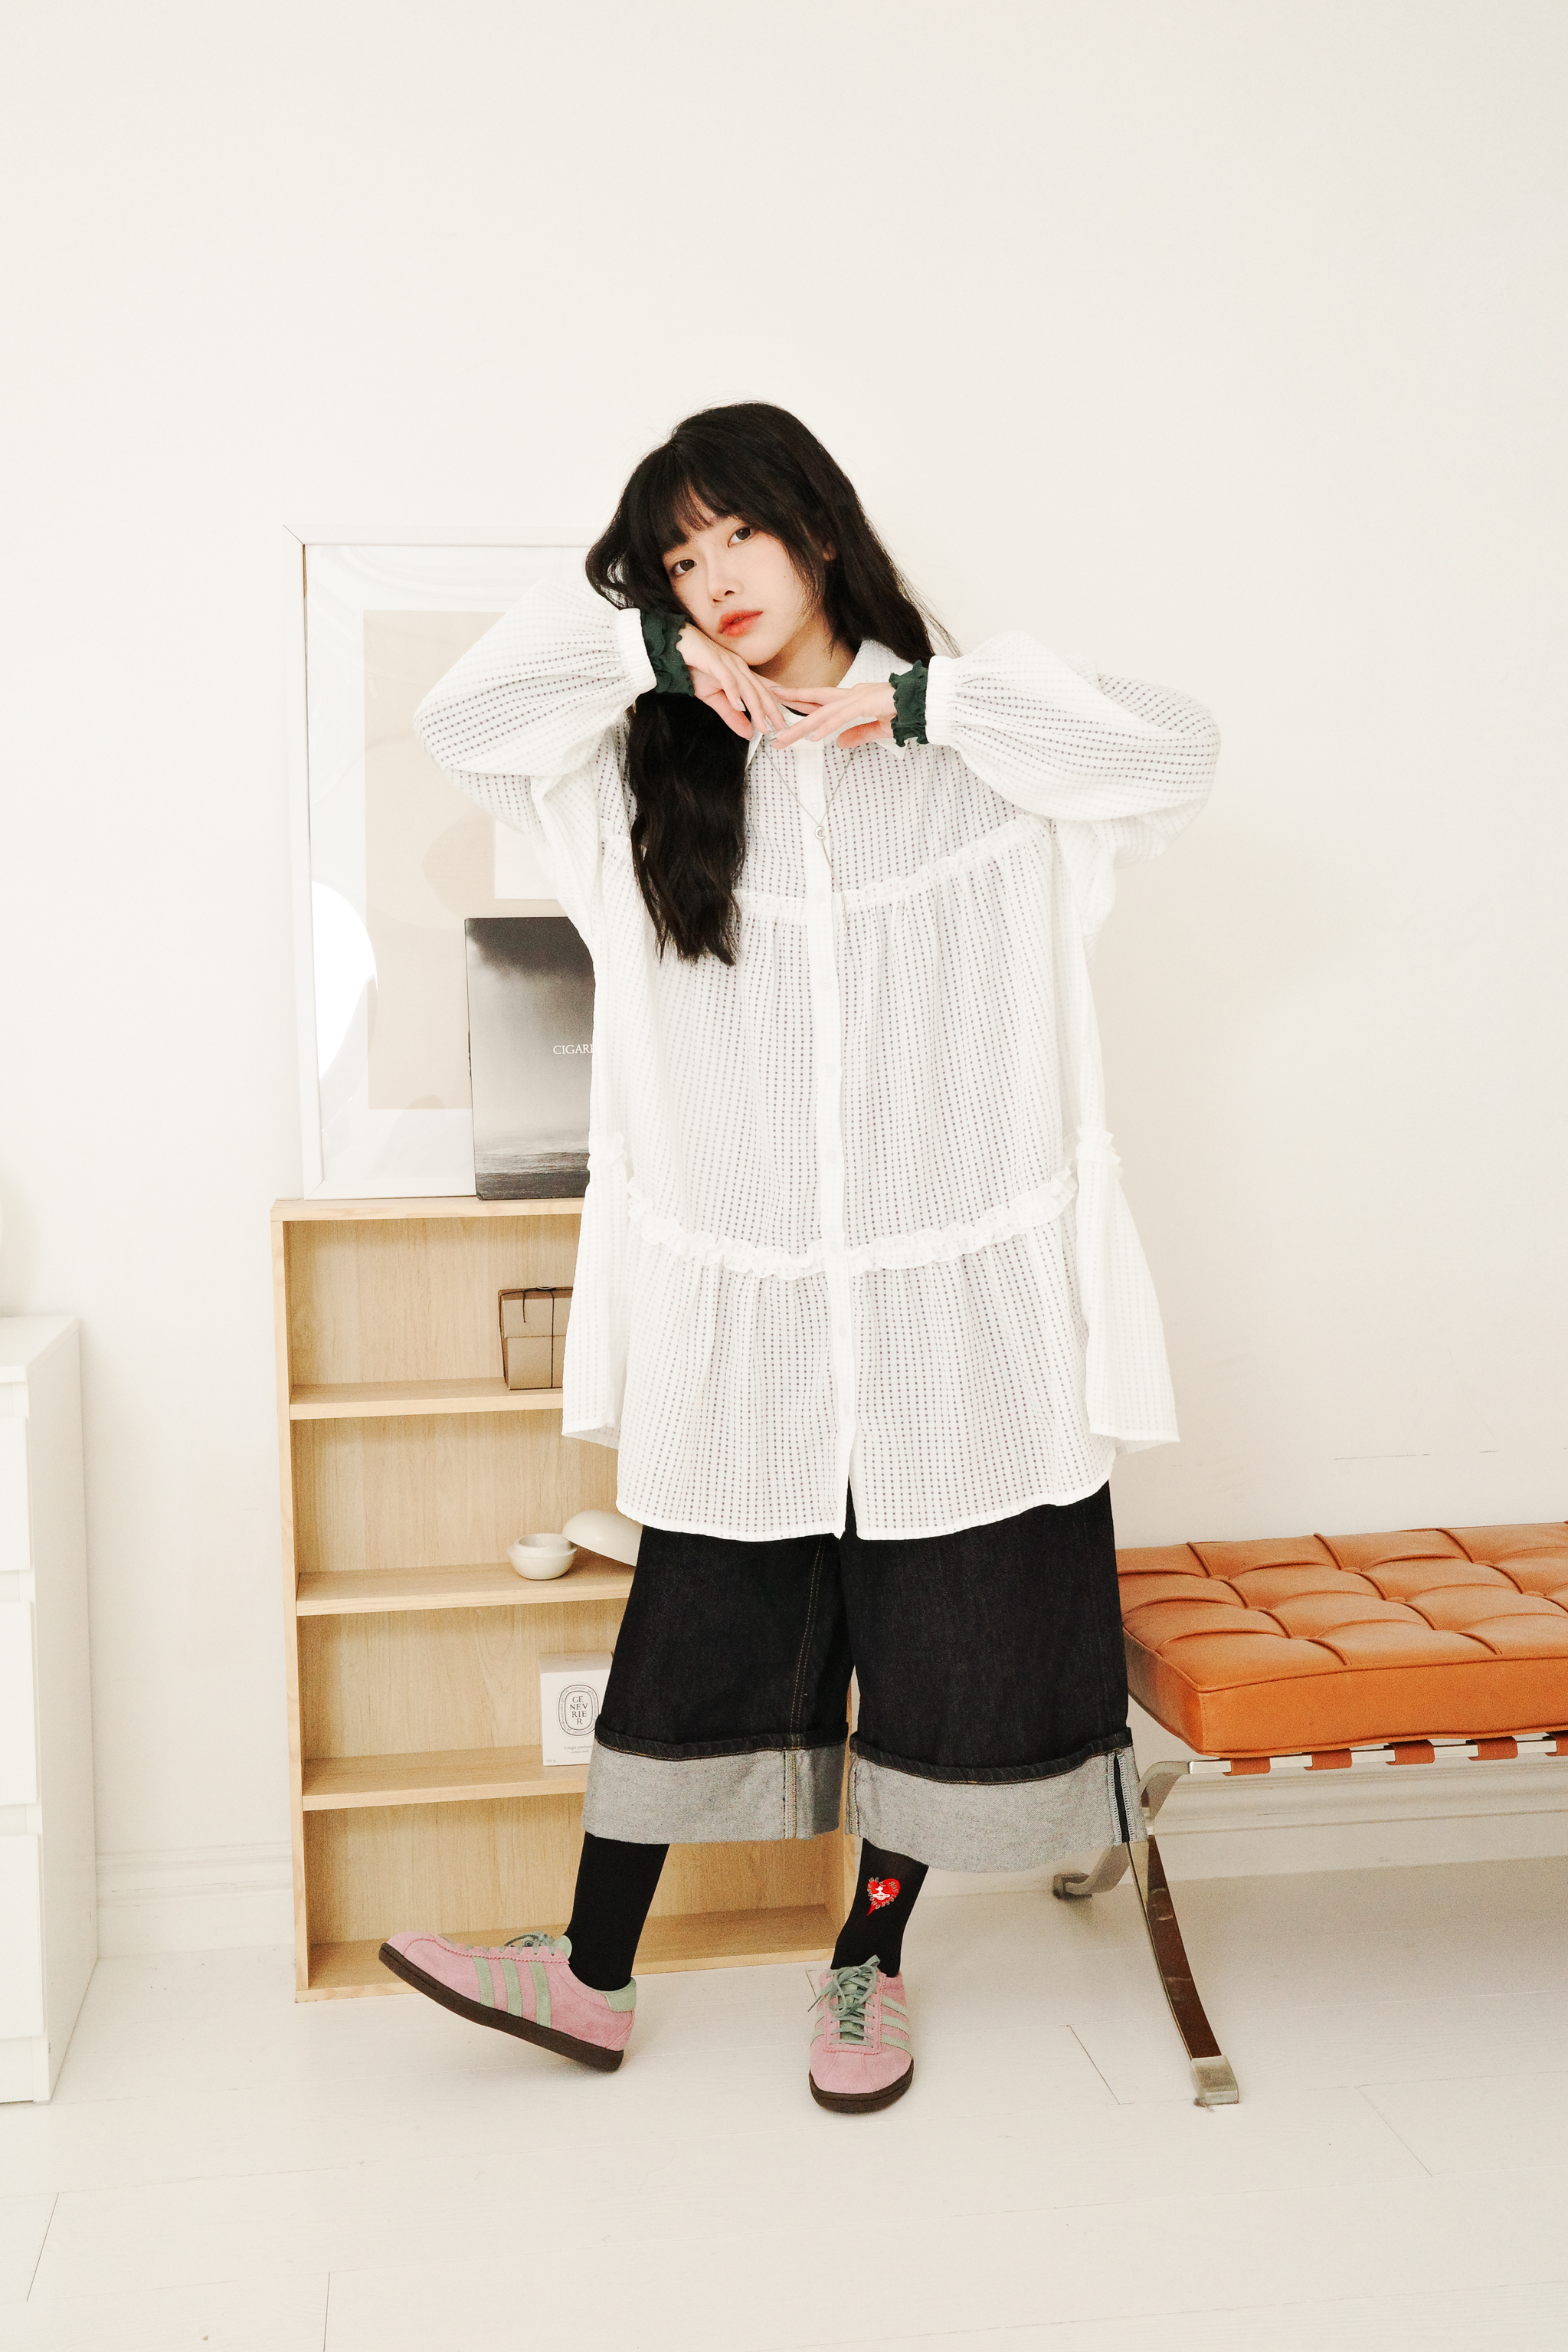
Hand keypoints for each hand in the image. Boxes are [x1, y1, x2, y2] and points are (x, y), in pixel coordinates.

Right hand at [677, 625, 791, 741]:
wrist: (676, 644)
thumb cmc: (694, 666)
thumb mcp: (713, 697)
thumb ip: (730, 715)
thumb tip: (747, 733)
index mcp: (741, 674)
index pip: (763, 691)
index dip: (775, 707)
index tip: (784, 723)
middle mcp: (739, 667)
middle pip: (759, 691)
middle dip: (772, 711)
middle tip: (780, 728)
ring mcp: (728, 663)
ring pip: (747, 687)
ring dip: (756, 707)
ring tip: (762, 724)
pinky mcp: (713, 661)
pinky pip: (727, 678)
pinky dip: (733, 692)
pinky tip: (739, 706)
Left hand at [769, 682, 896, 750]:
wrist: (927, 702)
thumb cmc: (907, 711)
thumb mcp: (878, 728)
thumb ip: (858, 735)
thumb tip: (838, 744)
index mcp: (853, 698)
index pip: (820, 701)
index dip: (799, 701)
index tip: (779, 703)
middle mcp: (851, 695)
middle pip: (814, 704)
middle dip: (789, 710)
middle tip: (768, 719)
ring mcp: (858, 697)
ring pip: (822, 713)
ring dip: (801, 727)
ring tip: (783, 738)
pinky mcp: (866, 703)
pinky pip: (841, 717)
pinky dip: (826, 726)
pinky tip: (812, 736)